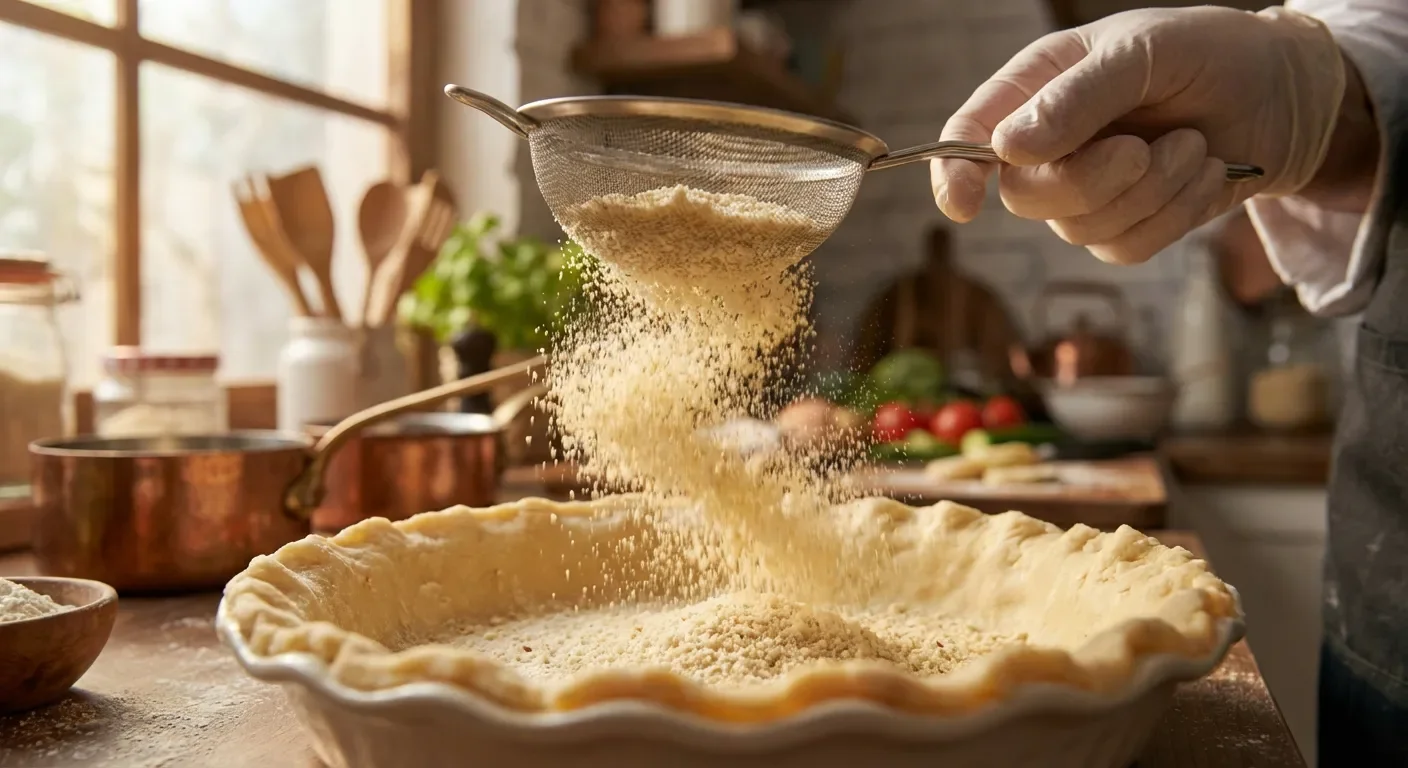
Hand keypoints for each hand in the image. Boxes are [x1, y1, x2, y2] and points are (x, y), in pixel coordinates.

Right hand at [930, 7, 1346, 263]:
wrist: (1283, 94)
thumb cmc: (1208, 54)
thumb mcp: (1146, 52)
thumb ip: (1078, 97)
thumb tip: (1007, 147)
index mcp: (1035, 88)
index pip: (969, 135)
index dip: (954, 174)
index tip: (964, 206)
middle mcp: (1047, 144)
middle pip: (1025, 195)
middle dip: (1091, 180)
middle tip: (1144, 148)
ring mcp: (1084, 190)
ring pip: (1080, 228)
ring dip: (1151, 192)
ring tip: (1193, 146)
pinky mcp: (1125, 226)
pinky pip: (1125, 248)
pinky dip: (1175, 215)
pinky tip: (1203, 173)